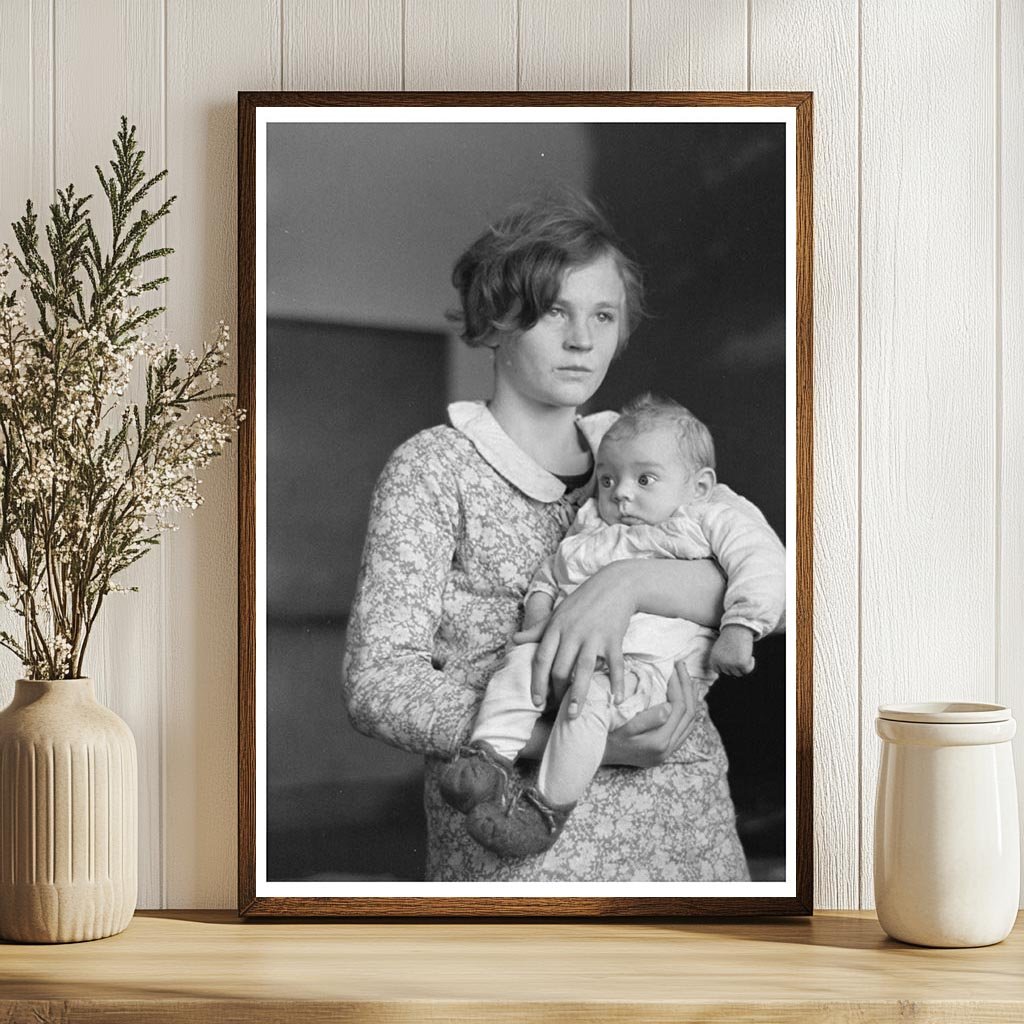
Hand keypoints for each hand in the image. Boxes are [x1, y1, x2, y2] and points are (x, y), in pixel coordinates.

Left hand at [513, 562, 634, 711]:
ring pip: (583, 670)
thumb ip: (537, 630)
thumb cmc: (583, 601)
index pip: (541, 659)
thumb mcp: (557, 613)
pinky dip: (616, 682)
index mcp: (556, 628)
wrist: (615, 584)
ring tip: (574, 715)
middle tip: (557, 710)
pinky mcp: (613, 639)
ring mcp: (593, 637)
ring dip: (578, 695)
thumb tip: (514, 640)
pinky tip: (616, 699)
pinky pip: (615, 664)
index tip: (536, 701)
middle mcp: (572, 633)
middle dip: (557, 693)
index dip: (537, 682)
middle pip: (560, 669)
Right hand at [602, 660, 699, 767]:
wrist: (597, 755)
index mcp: (659, 742)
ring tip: (690, 681)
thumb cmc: (607, 737)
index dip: (678, 685)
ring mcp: (668, 752)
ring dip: (692, 700)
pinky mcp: (665, 751)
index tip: (671, 668)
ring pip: (689, 723)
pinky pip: (684, 730)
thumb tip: (670, 707)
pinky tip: (686, 701)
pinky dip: (687, 713)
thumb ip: (648, 719)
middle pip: (688, 715)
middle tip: (682, 667)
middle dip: (688, 688)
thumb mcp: (624, 726)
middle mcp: (668, 749)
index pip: (678, 708)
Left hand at [709, 624, 755, 675]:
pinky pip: (747, 670)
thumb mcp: (720, 649)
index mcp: (713, 659)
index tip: (730, 656)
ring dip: (743, 666)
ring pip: (739, 673)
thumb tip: (727, 672)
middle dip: (735, 665)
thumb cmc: (730, 637)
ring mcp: (731, 664)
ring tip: (743, 655)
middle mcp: (721, 663)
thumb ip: (721, 661)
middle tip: (738, 653)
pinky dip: (751, 664)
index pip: (719, 670)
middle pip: (730, 672)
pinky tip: (750, 656)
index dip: (726, 664)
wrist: (738, 628)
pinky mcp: (741, 663)